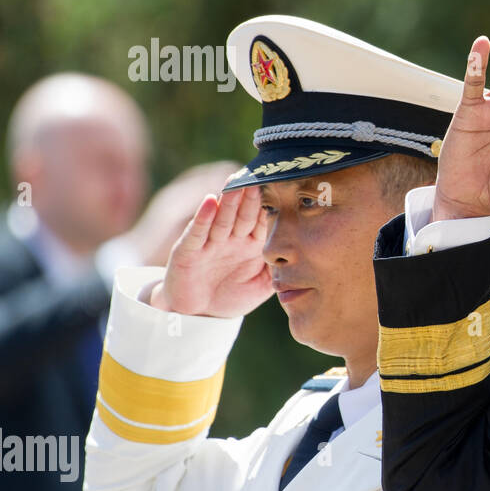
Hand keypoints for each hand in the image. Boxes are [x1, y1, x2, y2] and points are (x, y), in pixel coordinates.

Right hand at [148, 186, 273, 317]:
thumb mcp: (262, 285)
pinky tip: (210, 201)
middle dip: (252, 197)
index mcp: (251, 244)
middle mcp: (232, 238)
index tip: (283, 187)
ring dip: (230, 201)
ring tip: (237, 182)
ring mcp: (210, 242)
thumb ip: (278, 270)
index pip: (263, 221)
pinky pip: (198, 232)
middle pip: (244, 214)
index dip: (272, 206)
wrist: (199, 315)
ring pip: (223, 218)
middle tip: (261, 176)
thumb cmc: (232, 295)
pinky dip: (203, 217)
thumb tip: (300, 257)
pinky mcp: (189, 250)